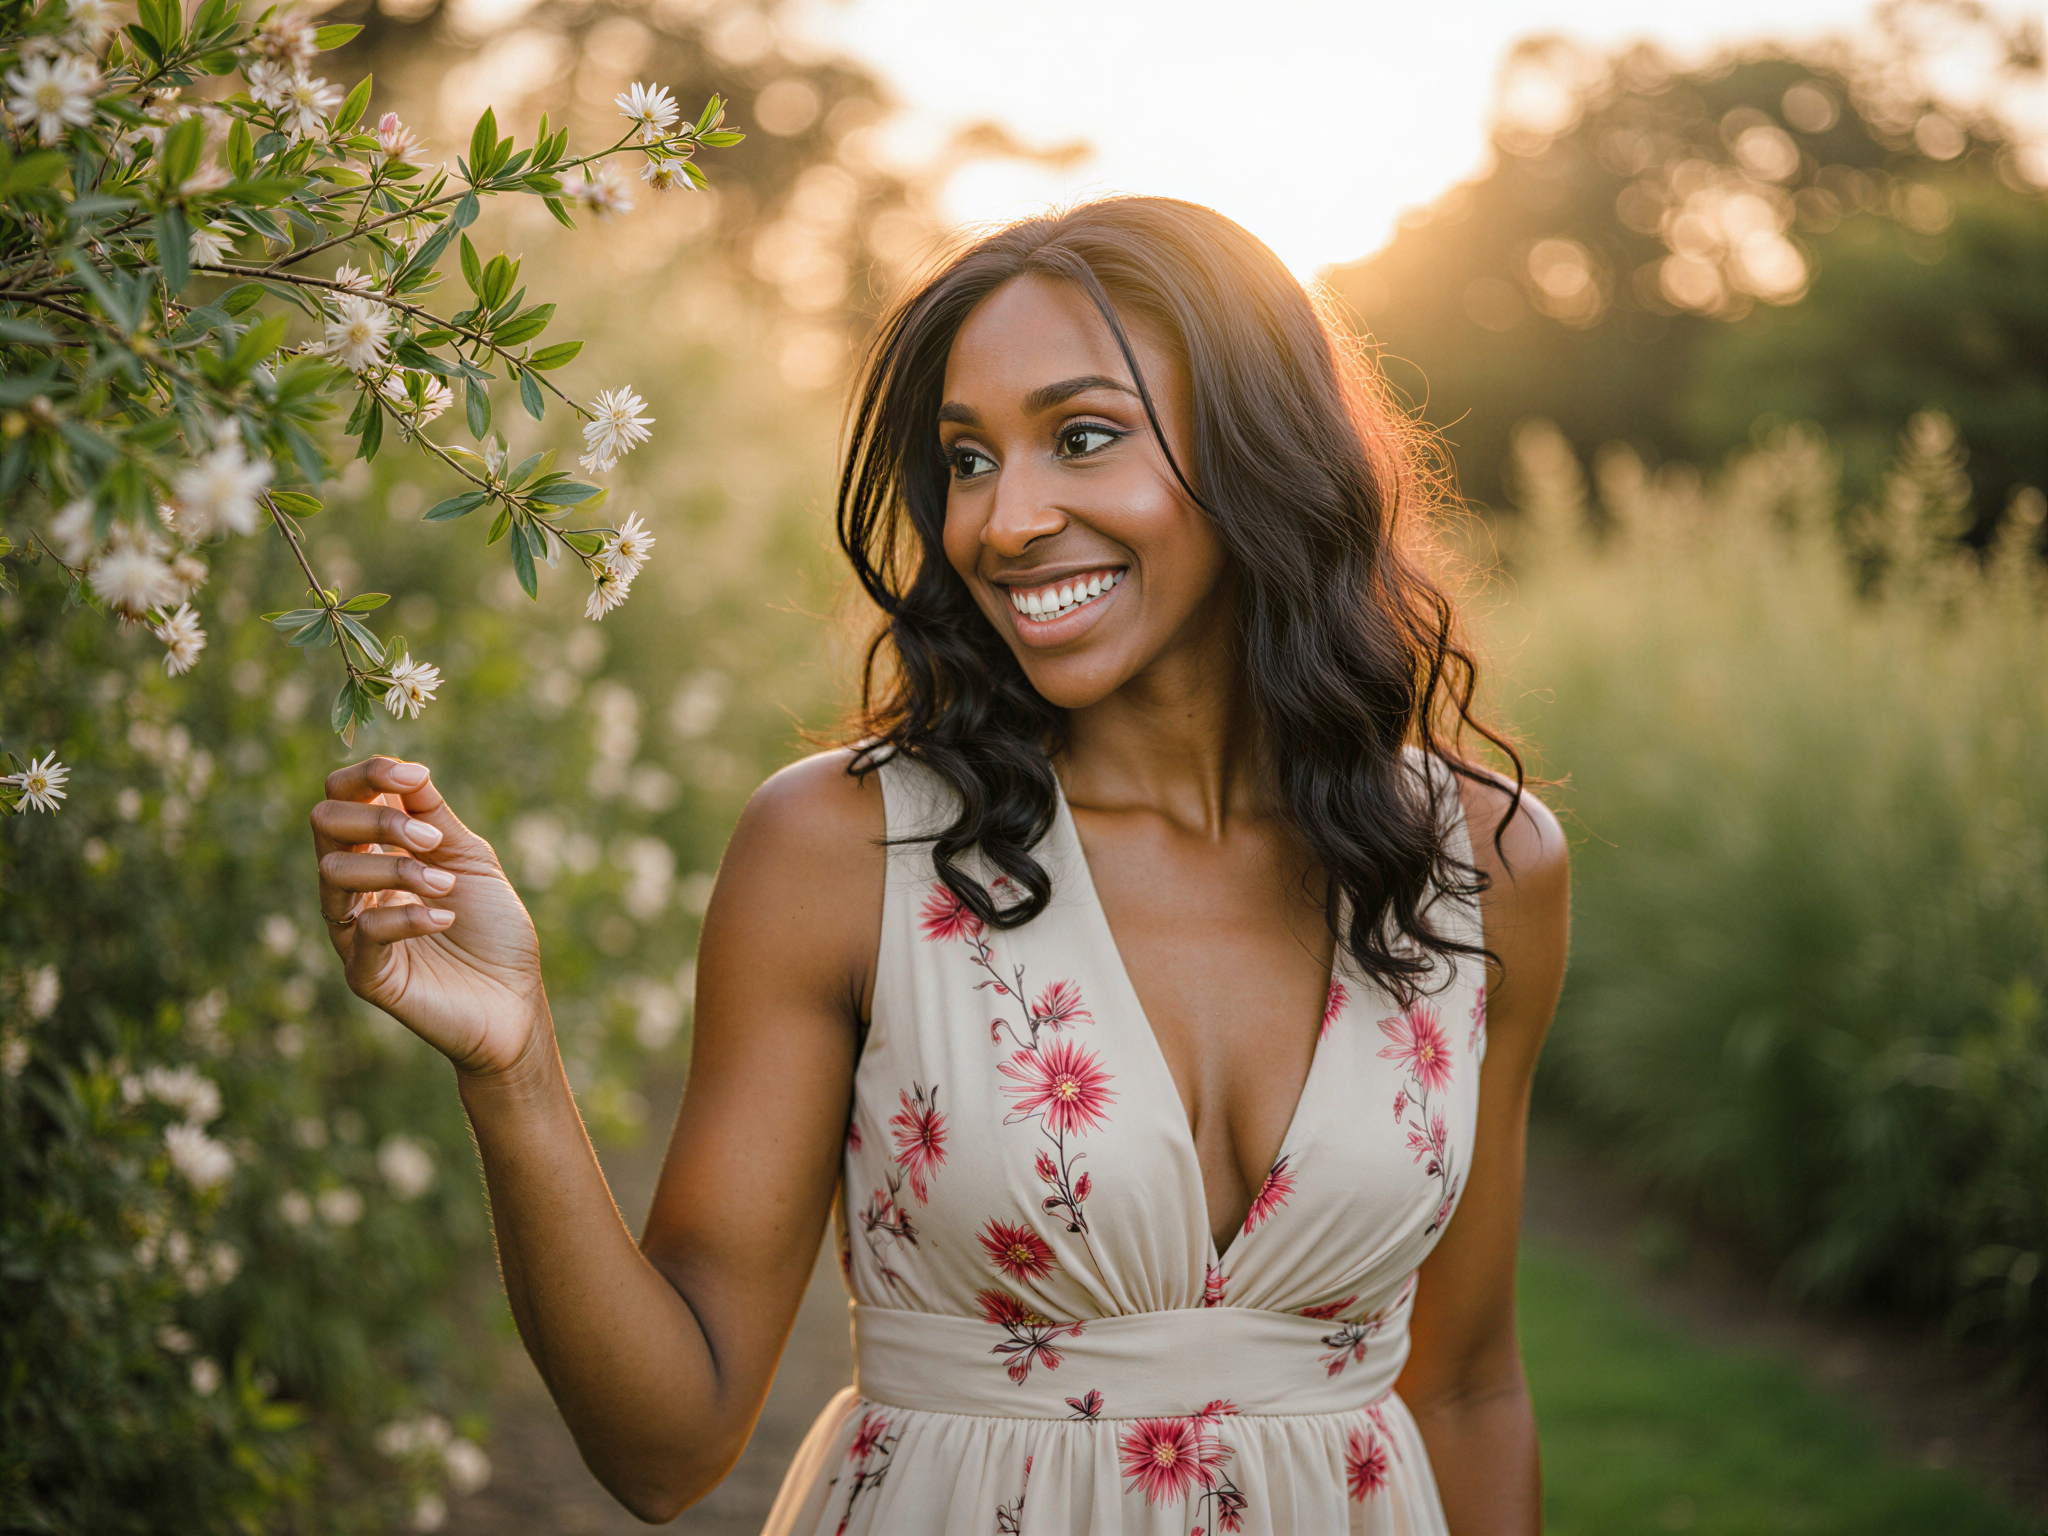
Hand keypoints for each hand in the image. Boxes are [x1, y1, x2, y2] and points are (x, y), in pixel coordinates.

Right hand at [311, 756, 545, 1077]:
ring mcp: (353, 930)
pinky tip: (445, 918)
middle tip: (433, 842)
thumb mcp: (470, 860)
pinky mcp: (365, 974)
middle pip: (324, 823)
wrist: (515, 1001)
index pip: (341, 797)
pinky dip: (409, 916)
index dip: (368, 775)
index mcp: (378, 851)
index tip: (414, 778)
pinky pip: (364, 932)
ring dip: (397, 868)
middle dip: (379, 820)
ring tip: (446, 885)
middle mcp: (356, 886)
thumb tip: (408, 770)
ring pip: (334, 872)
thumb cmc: (494, 929)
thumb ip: (435, 818)